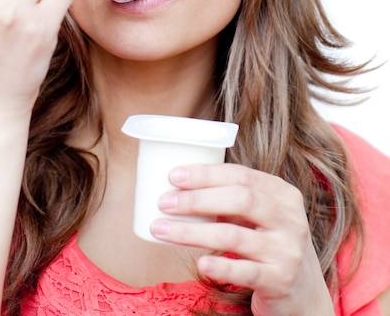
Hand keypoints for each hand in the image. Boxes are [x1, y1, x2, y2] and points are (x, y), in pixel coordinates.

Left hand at [150, 163, 333, 315]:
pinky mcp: (280, 281)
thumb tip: (181, 186)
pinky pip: (246, 272)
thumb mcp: (262, 215)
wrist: (304, 292)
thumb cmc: (270, 243)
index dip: (206, 174)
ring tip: (161, 230)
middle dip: (197, 199)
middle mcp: (290, 219)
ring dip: (192, 232)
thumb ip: (234, 199)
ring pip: (234, 235)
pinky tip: (200, 263)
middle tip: (164, 202)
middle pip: (240, 200)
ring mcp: (287, 250)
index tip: (174, 176)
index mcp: (283, 194)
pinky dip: (220, 266)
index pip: (241, 175)